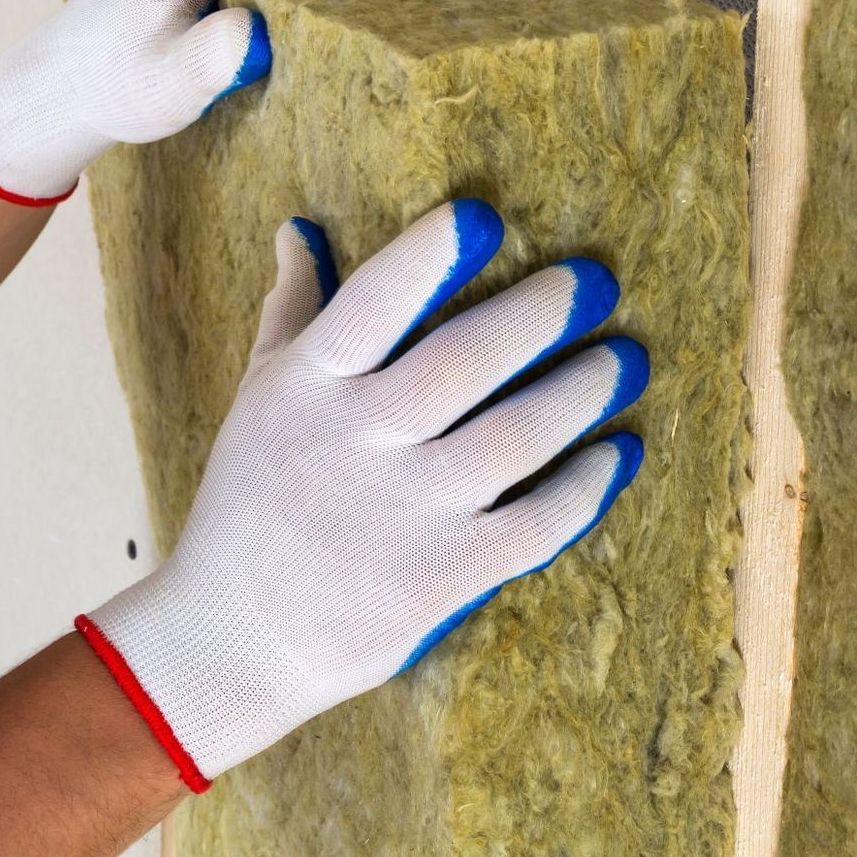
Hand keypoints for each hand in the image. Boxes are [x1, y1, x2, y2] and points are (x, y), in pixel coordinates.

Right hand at [78, 201, 648, 790]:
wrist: (230, 640)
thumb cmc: (249, 504)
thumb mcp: (260, 399)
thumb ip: (292, 311)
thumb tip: (303, 228)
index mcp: (304, 388)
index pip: (368, 306)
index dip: (429, 258)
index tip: (486, 216)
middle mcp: (353, 444)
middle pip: (461, 363)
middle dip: (540, 315)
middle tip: (597, 281)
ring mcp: (402, 515)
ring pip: (513, 439)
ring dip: (580, 392)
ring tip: (626, 359)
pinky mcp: (442, 579)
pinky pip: (534, 524)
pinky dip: (585, 486)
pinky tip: (620, 451)